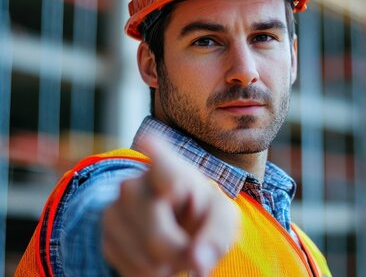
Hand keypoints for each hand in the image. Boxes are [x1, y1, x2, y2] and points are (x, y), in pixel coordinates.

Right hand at [101, 134, 239, 276]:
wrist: (176, 223)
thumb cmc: (202, 214)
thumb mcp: (221, 218)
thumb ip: (218, 234)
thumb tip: (199, 262)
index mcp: (169, 168)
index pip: (158, 160)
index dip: (157, 159)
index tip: (148, 141)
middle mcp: (135, 184)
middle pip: (157, 232)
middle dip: (180, 251)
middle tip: (194, 250)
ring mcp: (115, 210)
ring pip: (145, 257)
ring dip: (167, 265)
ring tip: (175, 247)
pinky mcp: (105, 237)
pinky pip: (131, 270)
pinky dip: (151, 273)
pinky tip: (157, 256)